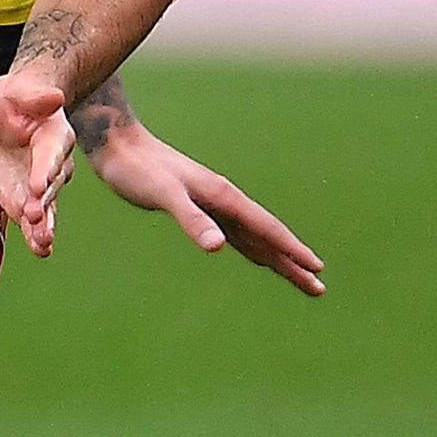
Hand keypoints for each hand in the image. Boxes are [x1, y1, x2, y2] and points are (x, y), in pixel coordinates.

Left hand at [0, 70, 76, 258]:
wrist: (15, 113)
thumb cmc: (18, 99)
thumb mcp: (19, 92)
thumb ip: (36, 98)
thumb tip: (54, 97)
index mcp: (54, 138)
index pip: (49, 156)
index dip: (45, 170)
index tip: (38, 186)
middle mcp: (54, 164)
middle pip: (51, 186)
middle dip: (42, 202)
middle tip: (33, 216)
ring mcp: (43, 184)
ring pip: (47, 208)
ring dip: (44, 225)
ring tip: (42, 243)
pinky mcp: (30, 198)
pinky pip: (36, 219)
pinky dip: (37, 234)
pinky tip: (40, 250)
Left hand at [88, 120, 325, 296]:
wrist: (118, 146)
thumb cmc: (137, 170)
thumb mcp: (164, 194)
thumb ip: (191, 219)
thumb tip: (219, 247)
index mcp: (224, 197)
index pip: (266, 229)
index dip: (291, 250)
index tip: (316, 269)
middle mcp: (225, 200)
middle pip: (268, 238)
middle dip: (293, 264)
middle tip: (318, 289)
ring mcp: (214, 205)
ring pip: (255, 239)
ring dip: (278, 259)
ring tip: (301, 279)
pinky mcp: (200, 209)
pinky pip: (238, 235)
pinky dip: (254, 250)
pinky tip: (259, 258)